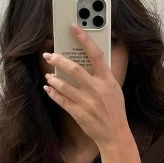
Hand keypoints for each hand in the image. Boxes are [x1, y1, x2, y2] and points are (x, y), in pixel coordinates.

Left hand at [42, 23, 129, 149]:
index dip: (84, 39)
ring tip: (48, 73)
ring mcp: (87, 102)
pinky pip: (62, 100)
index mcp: (107, 80)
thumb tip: (91, 60)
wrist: (115, 135)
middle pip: (74, 69)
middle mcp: (97, 89)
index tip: (74, 27)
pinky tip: (48, 88)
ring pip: (64, 85)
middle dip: (58, 60)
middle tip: (49, 55)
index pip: (96, 54)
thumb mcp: (114, 89)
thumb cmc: (115, 110)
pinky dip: (53, 93)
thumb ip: (103, 75)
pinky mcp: (79, 114)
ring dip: (53, 78)